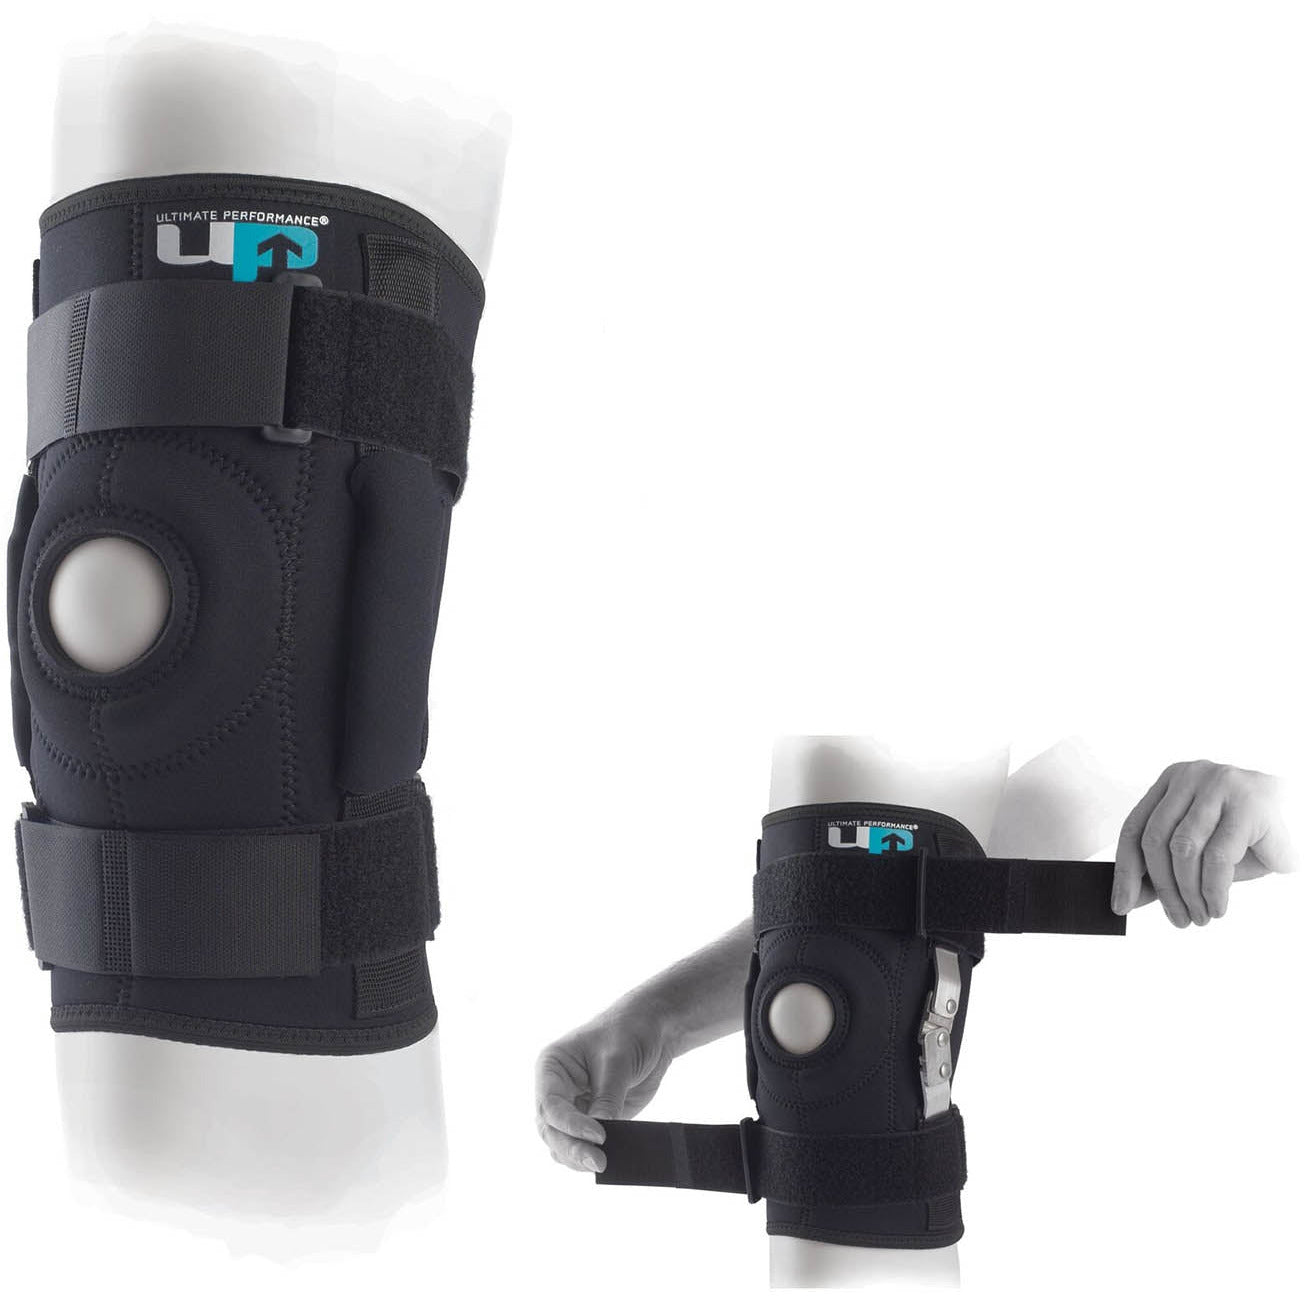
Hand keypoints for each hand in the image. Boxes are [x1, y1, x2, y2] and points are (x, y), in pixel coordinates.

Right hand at [535, 1002, 676, 1172]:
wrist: (653, 1031)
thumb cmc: (630, 1033)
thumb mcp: (617, 1062)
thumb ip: (607, 1099)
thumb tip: (600, 1138)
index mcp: (552, 1066)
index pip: (551, 1105)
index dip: (571, 1125)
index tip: (599, 1136)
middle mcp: (556, 1089)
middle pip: (551, 1130)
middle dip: (572, 1148)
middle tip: (599, 1162)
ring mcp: (573, 1107)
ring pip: (562, 1143)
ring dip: (578, 1158)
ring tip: (603, 1164)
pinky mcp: (591, 1120)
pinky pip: (582, 1145)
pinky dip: (590, 1155)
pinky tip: (609, 1160)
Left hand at [1112, 760, 1295, 925]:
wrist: (1300, 816)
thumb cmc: (1246, 835)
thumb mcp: (1198, 847)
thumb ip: (1164, 865)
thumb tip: (1128, 897)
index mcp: (1171, 781)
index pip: (1134, 828)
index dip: (1124, 871)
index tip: (1120, 904)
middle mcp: (1191, 776)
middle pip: (1155, 840)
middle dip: (1162, 888)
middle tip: (1176, 919)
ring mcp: (1219, 785)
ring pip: (1184, 849)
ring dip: (1189, 893)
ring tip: (1199, 916)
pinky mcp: (1249, 804)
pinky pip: (1218, 857)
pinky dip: (1214, 890)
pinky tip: (1218, 906)